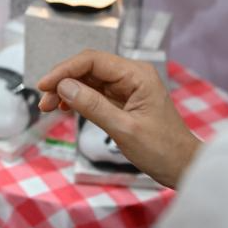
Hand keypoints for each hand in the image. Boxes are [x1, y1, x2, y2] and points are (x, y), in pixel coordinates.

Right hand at [37, 50, 201, 188]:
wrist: (184, 167)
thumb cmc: (162, 150)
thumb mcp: (124, 129)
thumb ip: (93, 106)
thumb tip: (63, 87)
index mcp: (136, 74)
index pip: (92, 60)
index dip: (65, 70)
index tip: (44, 85)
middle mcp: (131, 75)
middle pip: (88, 68)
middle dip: (63, 81)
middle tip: (44, 103)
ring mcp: (127, 87)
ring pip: (88, 80)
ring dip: (67, 91)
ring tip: (49, 107)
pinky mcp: (123, 100)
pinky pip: (95, 93)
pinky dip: (78, 99)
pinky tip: (65, 108)